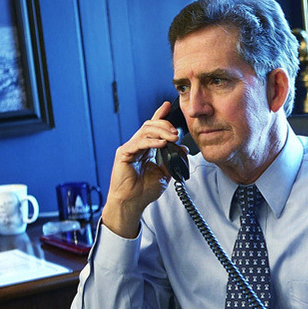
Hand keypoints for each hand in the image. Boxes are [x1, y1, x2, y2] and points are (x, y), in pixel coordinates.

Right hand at [100, 101, 183, 237]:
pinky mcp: (124, 154)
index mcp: (145, 148)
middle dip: (165, 125)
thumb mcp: (165, 173)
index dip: (160, 115)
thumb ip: (173, 160)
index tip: (168, 105)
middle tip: (177, 133)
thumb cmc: (144, 190)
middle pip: (150, 125)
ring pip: (145, 131)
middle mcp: (136, 145)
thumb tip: (184, 150)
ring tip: (173, 138)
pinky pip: (138, 143)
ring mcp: (129, 148)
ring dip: (161, 132)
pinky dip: (151, 142)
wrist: (132, 203)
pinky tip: (162, 144)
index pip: (153, 128)